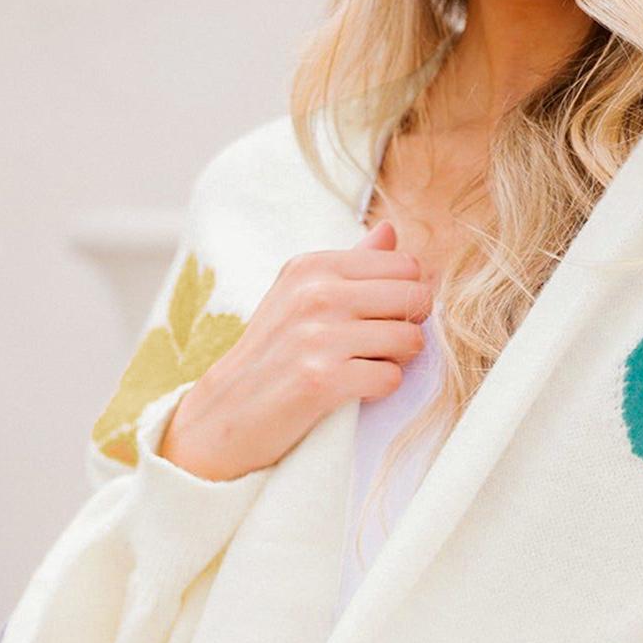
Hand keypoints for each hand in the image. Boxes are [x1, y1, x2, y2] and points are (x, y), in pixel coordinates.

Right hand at [158, 219, 433, 480]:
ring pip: (410, 340)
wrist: (227, 411)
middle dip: (408, 327)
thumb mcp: (300, 295)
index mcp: (313, 266)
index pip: (405, 266)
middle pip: (415, 298)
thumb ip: (352, 264)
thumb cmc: (273, 353)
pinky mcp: (323, 379)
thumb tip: (391, 231)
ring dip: (396, 362)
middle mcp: (315, 293)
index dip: (406, 296)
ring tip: (362, 367)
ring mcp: (317, 336)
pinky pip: (391, 378)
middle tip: (379, 347)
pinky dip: (379, 390)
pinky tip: (352, 390)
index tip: (381, 318)